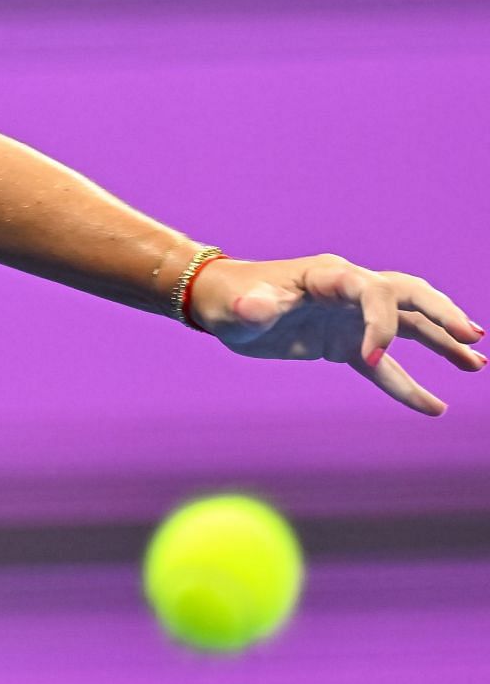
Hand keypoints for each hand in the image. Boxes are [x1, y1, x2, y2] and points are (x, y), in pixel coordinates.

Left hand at [187, 254, 484, 416]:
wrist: (220, 303)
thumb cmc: (229, 298)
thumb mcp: (236, 305)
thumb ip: (252, 306)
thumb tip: (254, 306)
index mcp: (329, 276)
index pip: (373, 291)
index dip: (380, 322)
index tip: (371, 355)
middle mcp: (349, 292)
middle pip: (408, 296)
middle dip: (441, 314)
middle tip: (472, 336)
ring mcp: (351, 318)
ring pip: (409, 326)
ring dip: (442, 342)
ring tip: (477, 363)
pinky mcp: (344, 343)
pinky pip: (385, 365)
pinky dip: (407, 385)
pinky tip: (435, 407)